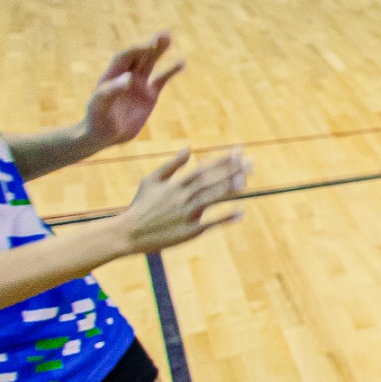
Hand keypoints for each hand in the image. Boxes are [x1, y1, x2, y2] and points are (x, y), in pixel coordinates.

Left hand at [80, 31, 183, 149]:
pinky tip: (181, 63)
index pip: (126, 57)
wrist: (103, 135)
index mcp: (112, 75)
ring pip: (151, 63)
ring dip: (159, 51)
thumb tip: (129, 78)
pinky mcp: (149, 96)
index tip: (148, 46)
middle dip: (151, 45)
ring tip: (169, 38)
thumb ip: (112, 91)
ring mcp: (139, 85)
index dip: (136, 50)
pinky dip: (171, 71)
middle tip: (164, 34)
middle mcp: (126, 76)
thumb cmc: (96, 119)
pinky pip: (161, 80)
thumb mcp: (100, 105)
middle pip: (140, 55)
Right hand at [111, 148, 248, 254]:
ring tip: (247, 181)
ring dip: (230, 190)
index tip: (239, 152)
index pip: (204, 169)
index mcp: (175, 184)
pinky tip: (240, 212)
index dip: (223, 160)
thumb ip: (171, 165)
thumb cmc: (141, 205)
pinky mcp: (189, 231)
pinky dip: (225, 218)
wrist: (128, 233)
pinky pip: (211, 223)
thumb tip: (188, 148)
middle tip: (252, 163)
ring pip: (212, 198)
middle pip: (211, 181)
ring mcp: (187, 214)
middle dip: (232, 171)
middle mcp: (183, 197)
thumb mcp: (151, 180)